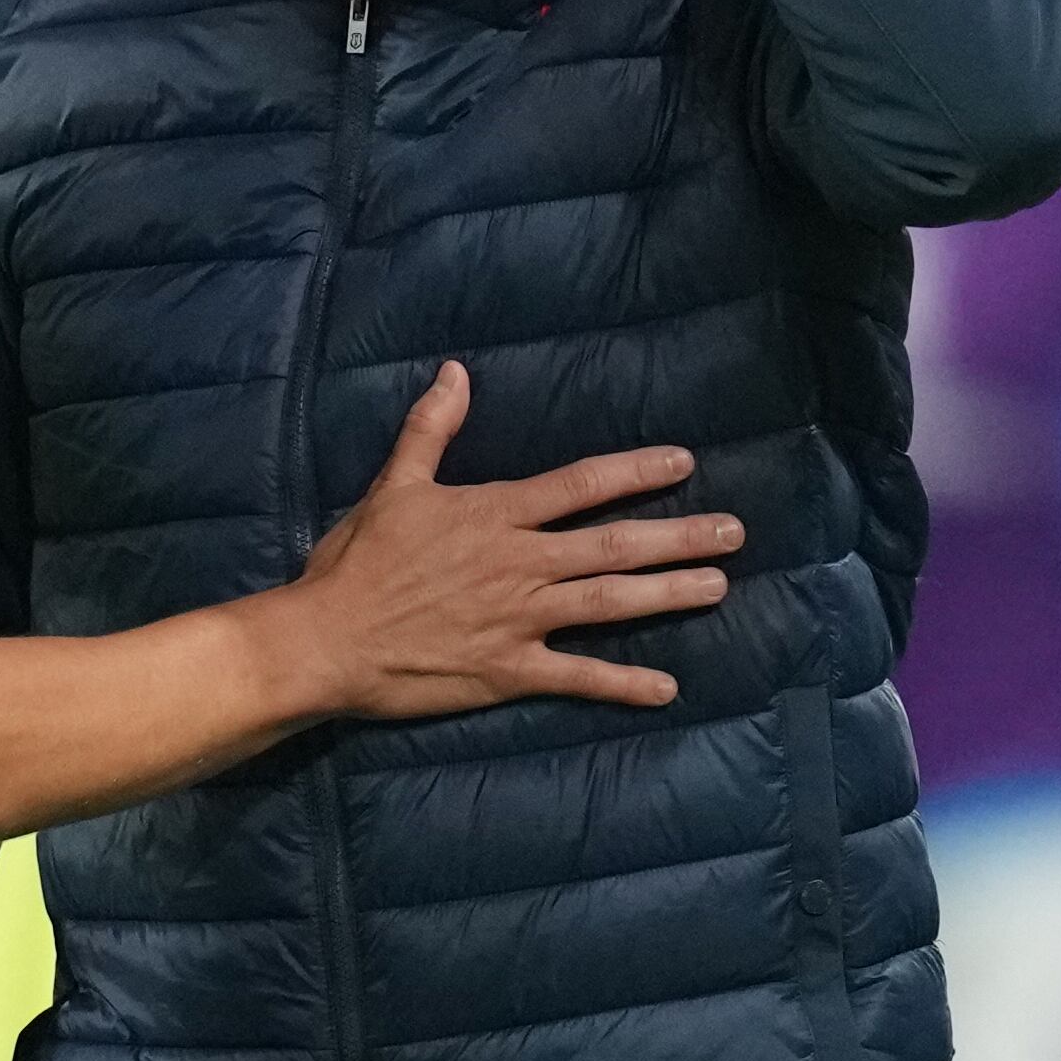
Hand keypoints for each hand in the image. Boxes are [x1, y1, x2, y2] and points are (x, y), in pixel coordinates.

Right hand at [279, 361, 736, 720]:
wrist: (327, 640)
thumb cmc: (357, 563)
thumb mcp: (393, 486)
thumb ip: (431, 429)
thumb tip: (455, 372)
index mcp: (495, 515)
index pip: (581, 485)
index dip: (637, 472)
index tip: (685, 464)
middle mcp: (520, 564)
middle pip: (615, 544)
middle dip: (680, 536)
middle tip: (734, 532)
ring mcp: (520, 620)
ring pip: (610, 603)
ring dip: (669, 593)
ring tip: (718, 585)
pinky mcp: (510, 671)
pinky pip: (578, 677)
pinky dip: (623, 684)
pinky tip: (666, 688)